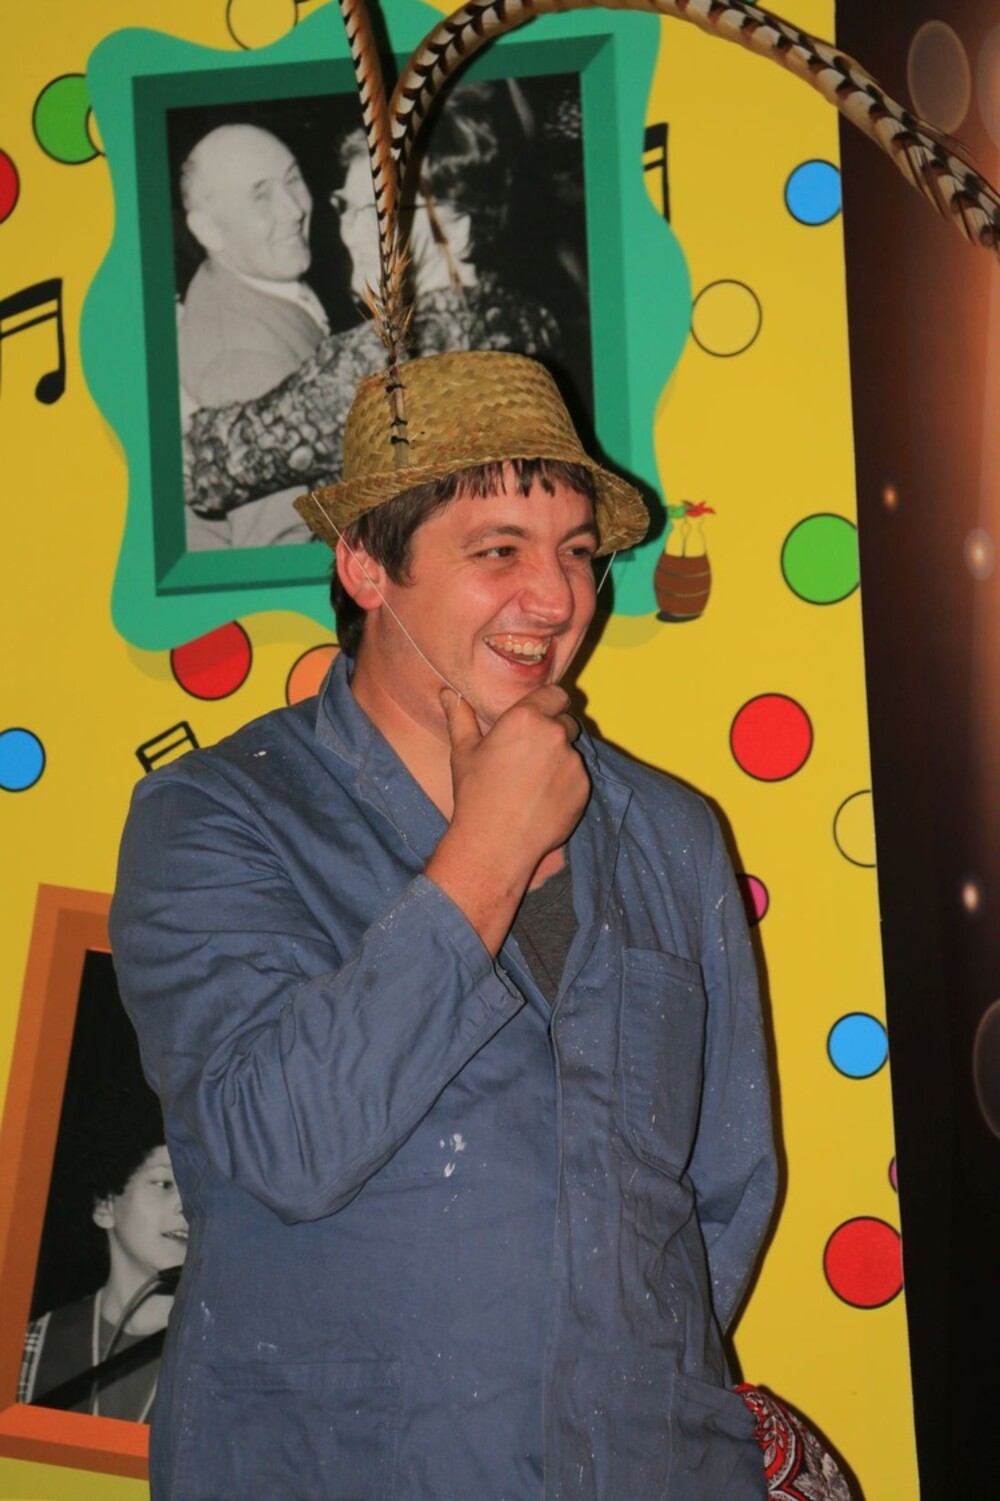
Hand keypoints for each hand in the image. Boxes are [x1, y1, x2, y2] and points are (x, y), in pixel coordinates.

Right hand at [425, 687, 589, 954]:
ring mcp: (573, 762)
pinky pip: (578, 778)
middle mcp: (554, 734)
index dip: (550, 704)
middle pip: (566, 722)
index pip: (556, 694)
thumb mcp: (463, 752)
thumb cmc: (475, 794)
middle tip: (530, 756)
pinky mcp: (583, 788)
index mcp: (526, 717)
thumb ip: (460, 717)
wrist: (495, 842)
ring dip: (559, 760)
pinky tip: (542, 800)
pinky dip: (565, 785)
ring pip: (572, 752)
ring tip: (533, 784)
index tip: (540, 717)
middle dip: (553, 733)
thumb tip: (449, 693)